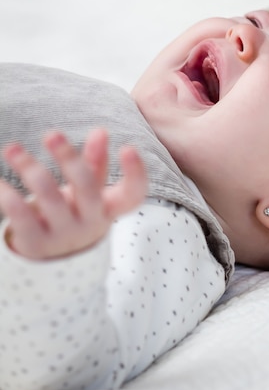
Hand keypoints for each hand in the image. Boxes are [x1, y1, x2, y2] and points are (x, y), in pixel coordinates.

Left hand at [0, 129, 146, 258]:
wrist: (55, 258)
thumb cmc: (76, 212)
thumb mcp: (90, 190)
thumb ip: (95, 162)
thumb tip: (100, 131)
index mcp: (109, 207)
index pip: (134, 194)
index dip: (136, 173)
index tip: (128, 147)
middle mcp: (91, 222)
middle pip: (87, 188)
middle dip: (69, 158)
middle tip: (51, 133)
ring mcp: (64, 235)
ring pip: (50, 197)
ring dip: (30, 169)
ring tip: (12, 149)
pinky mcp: (37, 243)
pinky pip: (22, 217)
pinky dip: (8, 196)